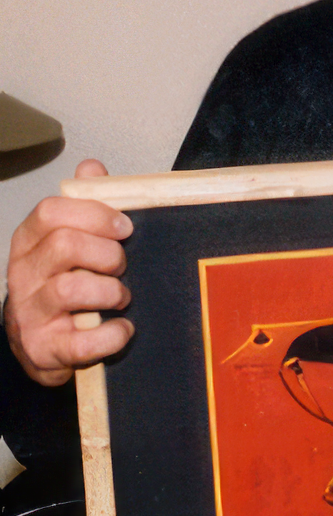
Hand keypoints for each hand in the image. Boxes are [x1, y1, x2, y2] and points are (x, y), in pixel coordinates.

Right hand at [4, 159, 133, 385]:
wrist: (44, 345)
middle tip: (122, 266)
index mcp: (30, 242)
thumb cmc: (65, 286)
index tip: (125, 228)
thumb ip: (84, 207)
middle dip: (108, 254)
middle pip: (65, 245)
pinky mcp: (43, 349)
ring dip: (111, 292)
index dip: (96, 215)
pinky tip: (123, 329)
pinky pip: (82, 342)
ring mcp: (29, 313)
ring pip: (71, 289)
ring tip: (122, 297)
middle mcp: (23, 274)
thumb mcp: (71, 243)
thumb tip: (91, 167)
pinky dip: (113, 335)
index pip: (52, 211)